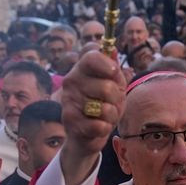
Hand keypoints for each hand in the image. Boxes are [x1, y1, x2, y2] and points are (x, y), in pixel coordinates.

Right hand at [59, 51, 126, 184]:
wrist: (87, 133)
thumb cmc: (103, 104)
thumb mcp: (114, 84)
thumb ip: (114, 69)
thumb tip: (112, 50)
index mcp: (82, 68)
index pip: (91, 55)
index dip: (106, 63)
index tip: (113, 71)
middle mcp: (71, 81)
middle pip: (107, 87)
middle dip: (116, 98)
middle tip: (111, 102)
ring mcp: (69, 101)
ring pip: (105, 108)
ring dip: (112, 115)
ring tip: (105, 115)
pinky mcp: (70, 121)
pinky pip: (100, 125)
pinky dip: (105, 128)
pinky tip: (98, 127)